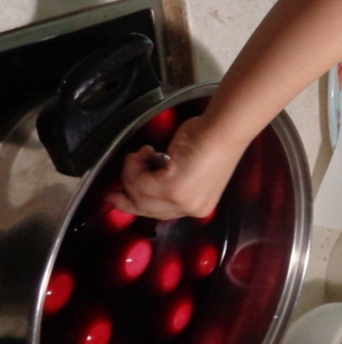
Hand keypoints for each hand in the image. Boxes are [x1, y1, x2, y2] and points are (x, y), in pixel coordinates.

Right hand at [112, 116, 241, 219]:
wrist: (224, 129)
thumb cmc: (210, 140)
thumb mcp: (189, 169)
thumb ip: (171, 182)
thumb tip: (145, 179)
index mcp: (199, 207)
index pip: (160, 214)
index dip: (136, 206)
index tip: (116, 198)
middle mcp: (192, 209)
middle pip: (145, 209)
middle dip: (127, 192)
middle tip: (115, 182)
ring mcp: (182, 201)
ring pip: (139, 195)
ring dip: (132, 172)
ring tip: (140, 154)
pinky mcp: (173, 188)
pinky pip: (139, 182)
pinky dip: (135, 164)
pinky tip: (145, 151)